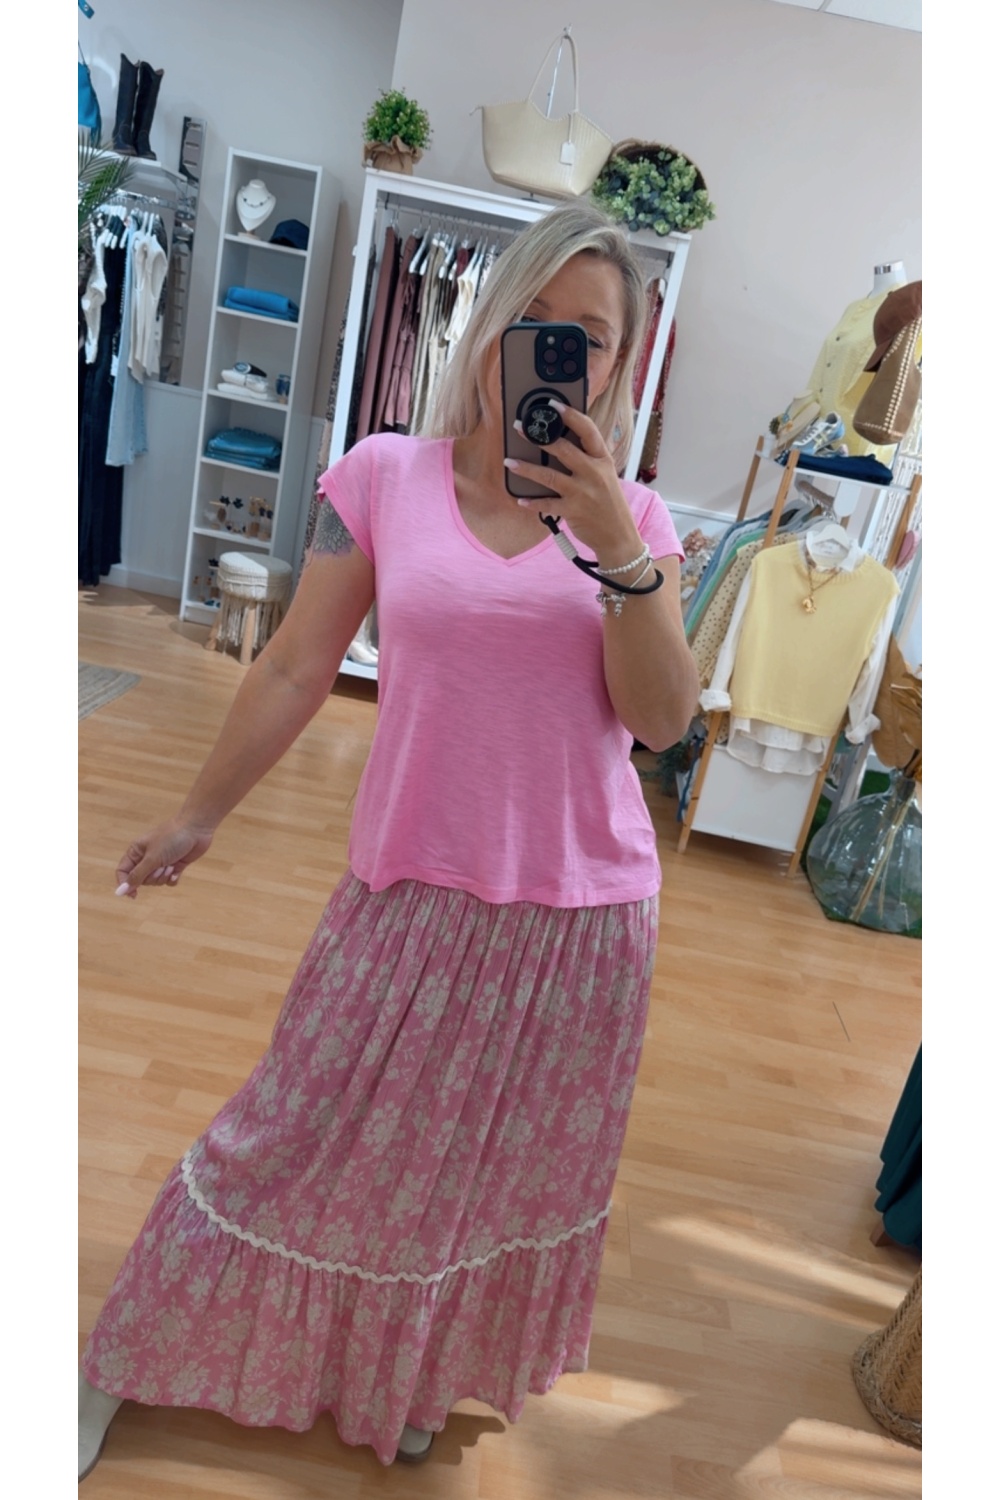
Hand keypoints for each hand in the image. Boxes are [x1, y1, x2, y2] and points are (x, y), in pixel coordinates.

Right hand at [114, 817, 213, 898]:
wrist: (196, 829)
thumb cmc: (171, 839)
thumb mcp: (151, 858)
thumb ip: (136, 876)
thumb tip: (120, 891)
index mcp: (136, 851)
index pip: (123, 871)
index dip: (125, 884)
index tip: (133, 895)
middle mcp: (147, 858)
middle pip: (141, 880)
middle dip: (152, 877)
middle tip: (160, 866)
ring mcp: (161, 862)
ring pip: (156, 882)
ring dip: (163, 876)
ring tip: (171, 864)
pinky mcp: (174, 866)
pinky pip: (169, 881)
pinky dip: (173, 877)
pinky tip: (177, 868)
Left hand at [504, 401, 641, 560]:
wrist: (619, 535)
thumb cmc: (609, 503)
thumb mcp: (606, 475)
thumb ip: (587, 459)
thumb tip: (559, 443)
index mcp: (603, 459)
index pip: (588, 430)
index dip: (570, 415)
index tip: (553, 404)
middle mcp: (594, 473)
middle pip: (563, 449)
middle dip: (538, 437)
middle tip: (519, 427)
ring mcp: (582, 492)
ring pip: (548, 476)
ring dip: (526, 469)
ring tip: (509, 462)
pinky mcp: (573, 511)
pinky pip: (547, 504)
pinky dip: (532, 502)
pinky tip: (520, 499)